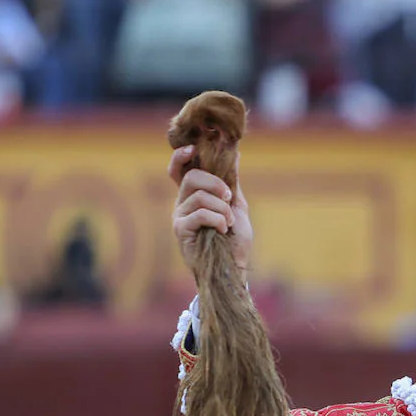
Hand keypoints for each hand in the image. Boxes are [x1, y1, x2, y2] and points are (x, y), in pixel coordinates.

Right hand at [169, 145, 251, 281]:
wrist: (234, 266)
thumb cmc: (235, 239)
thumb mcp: (237, 206)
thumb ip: (232, 183)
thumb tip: (233, 155)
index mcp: (194, 195)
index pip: (179, 170)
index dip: (181, 157)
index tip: (193, 149)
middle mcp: (182, 203)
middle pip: (191, 177)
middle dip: (215, 184)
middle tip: (229, 198)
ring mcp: (179, 216)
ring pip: (199, 196)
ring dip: (222, 208)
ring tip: (229, 222)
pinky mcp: (180, 229)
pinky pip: (199, 213)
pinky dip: (217, 219)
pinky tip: (222, 229)